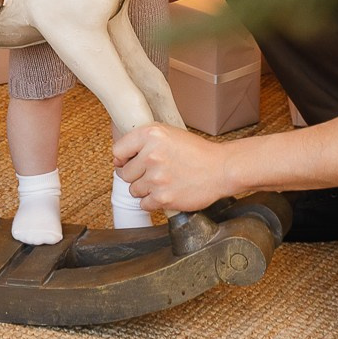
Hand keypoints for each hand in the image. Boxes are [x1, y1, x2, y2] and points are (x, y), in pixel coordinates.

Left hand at [112, 123, 233, 213]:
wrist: (221, 169)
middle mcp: (151, 155)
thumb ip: (143, 141)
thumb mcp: (169, 133)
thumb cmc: (196, 152)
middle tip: (154, 173)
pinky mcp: (163, 198)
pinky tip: (167, 192)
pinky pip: (144, 204)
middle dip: (136, 175)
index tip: (130, 162)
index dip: (123, 158)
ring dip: (145, 189)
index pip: (117, 150)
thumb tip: (116, 160)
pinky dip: (153, 202)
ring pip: (133, 190)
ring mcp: (157, 178)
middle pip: (124, 174)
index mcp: (151, 134)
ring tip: (163, 182)